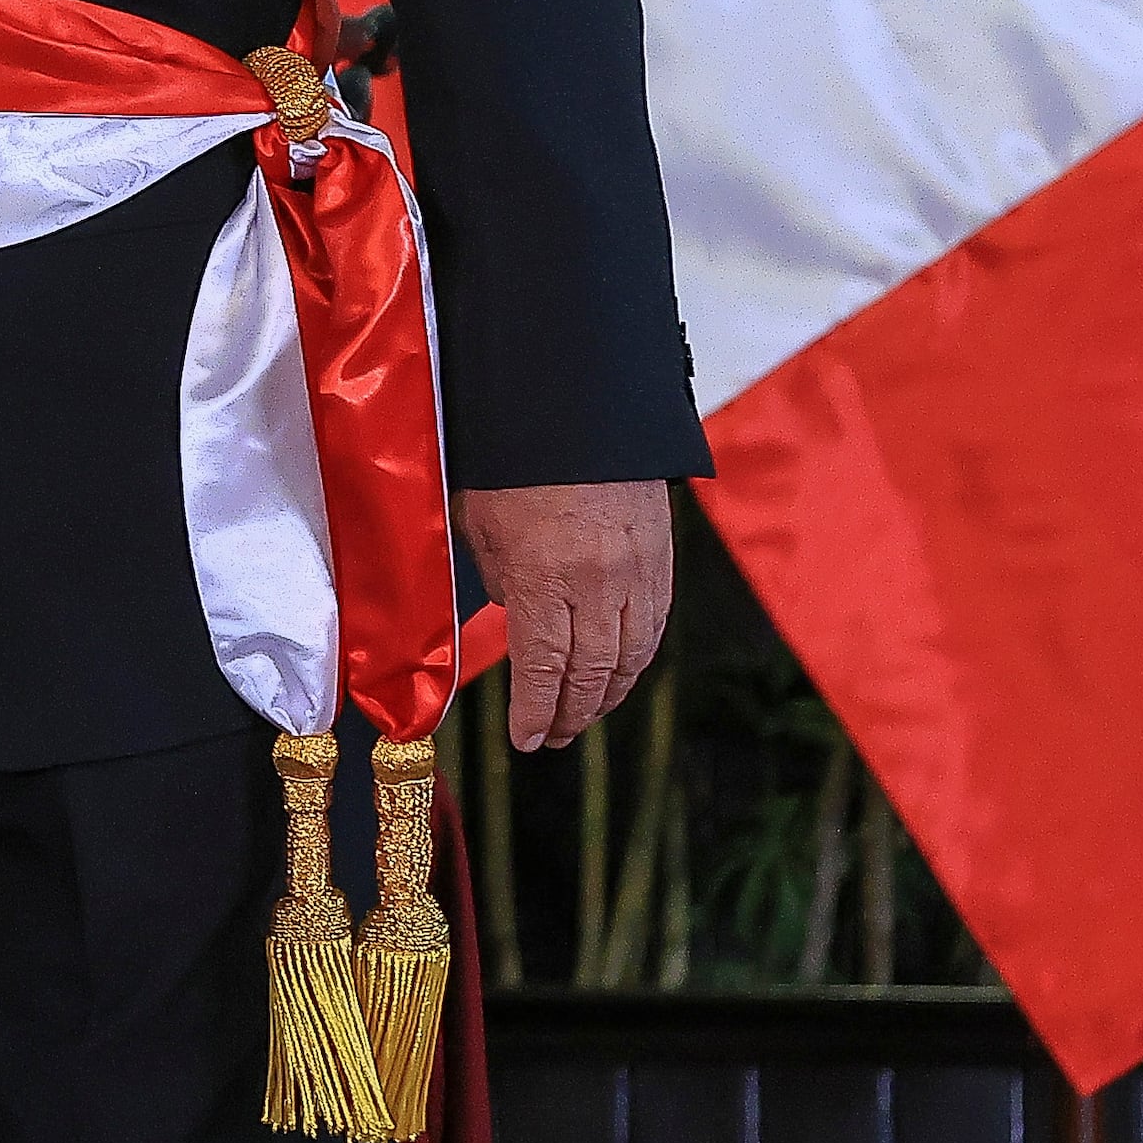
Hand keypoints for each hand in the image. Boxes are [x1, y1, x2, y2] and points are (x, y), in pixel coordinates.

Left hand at [456, 480, 673, 749]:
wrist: (581, 403)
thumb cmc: (516, 457)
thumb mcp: (480, 519)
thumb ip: (496, 577)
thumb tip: (512, 615)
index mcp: (544, 575)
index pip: (543, 668)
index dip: (535, 712)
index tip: (525, 739)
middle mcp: (597, 583)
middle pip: (591, 673)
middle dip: (570, 715)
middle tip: (552, 738)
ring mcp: (637, 572)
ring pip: (630, 658)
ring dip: (607, 696)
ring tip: (583, 715)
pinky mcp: (663, 559)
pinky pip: (654, 626)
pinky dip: (637, 660)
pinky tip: (620, 674)